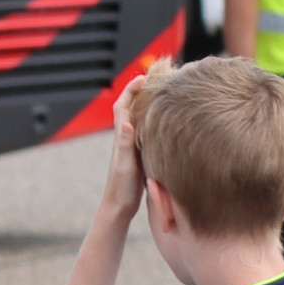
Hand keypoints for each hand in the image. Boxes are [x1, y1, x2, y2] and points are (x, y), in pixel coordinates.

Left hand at [98, 62, 161, 221]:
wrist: (119, 206)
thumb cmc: (121, 188)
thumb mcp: (125, 166)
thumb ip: (125, 145)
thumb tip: (126, 123)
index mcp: (121, 138)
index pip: (123, 107)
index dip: (130, 91)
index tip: (142, 78)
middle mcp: (125, 139)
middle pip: (130, 109)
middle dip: (140, 93)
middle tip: (155, 81)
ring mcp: (132, 147)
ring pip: (138, 120)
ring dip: (147, 106)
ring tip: (162, 95)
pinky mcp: (138, 155)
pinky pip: (145, 133)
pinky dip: (152, 123)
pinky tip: (164, 124)